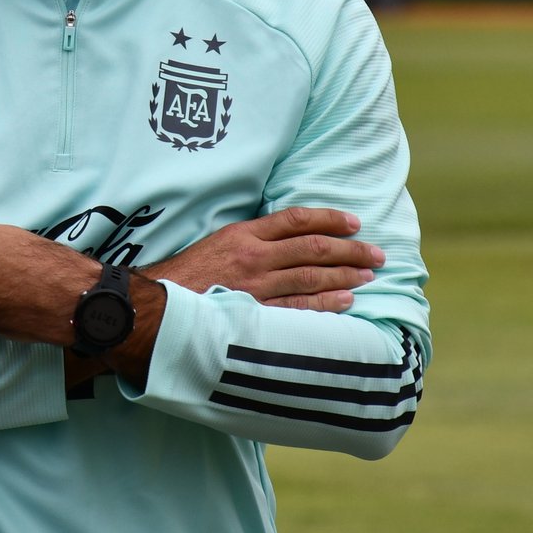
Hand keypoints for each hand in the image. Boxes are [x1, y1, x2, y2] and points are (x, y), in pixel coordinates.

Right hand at [141, 207, 381, 311]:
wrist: (156, 305)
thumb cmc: (184, 274)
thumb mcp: (216, 243)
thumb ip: (251, 239)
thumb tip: (289, 240)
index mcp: (243, 233)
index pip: (295, 219)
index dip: (329, 219)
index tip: (353, 223)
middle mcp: (253, 257)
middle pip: (312, 248)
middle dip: (350, 250)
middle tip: (376, 254)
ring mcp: (255, 287)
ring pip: (311, 277)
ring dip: (345, 275)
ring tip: (368, 275)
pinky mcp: (254, 314)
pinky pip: (298, 308)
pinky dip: (325, 303)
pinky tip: (346, 301)